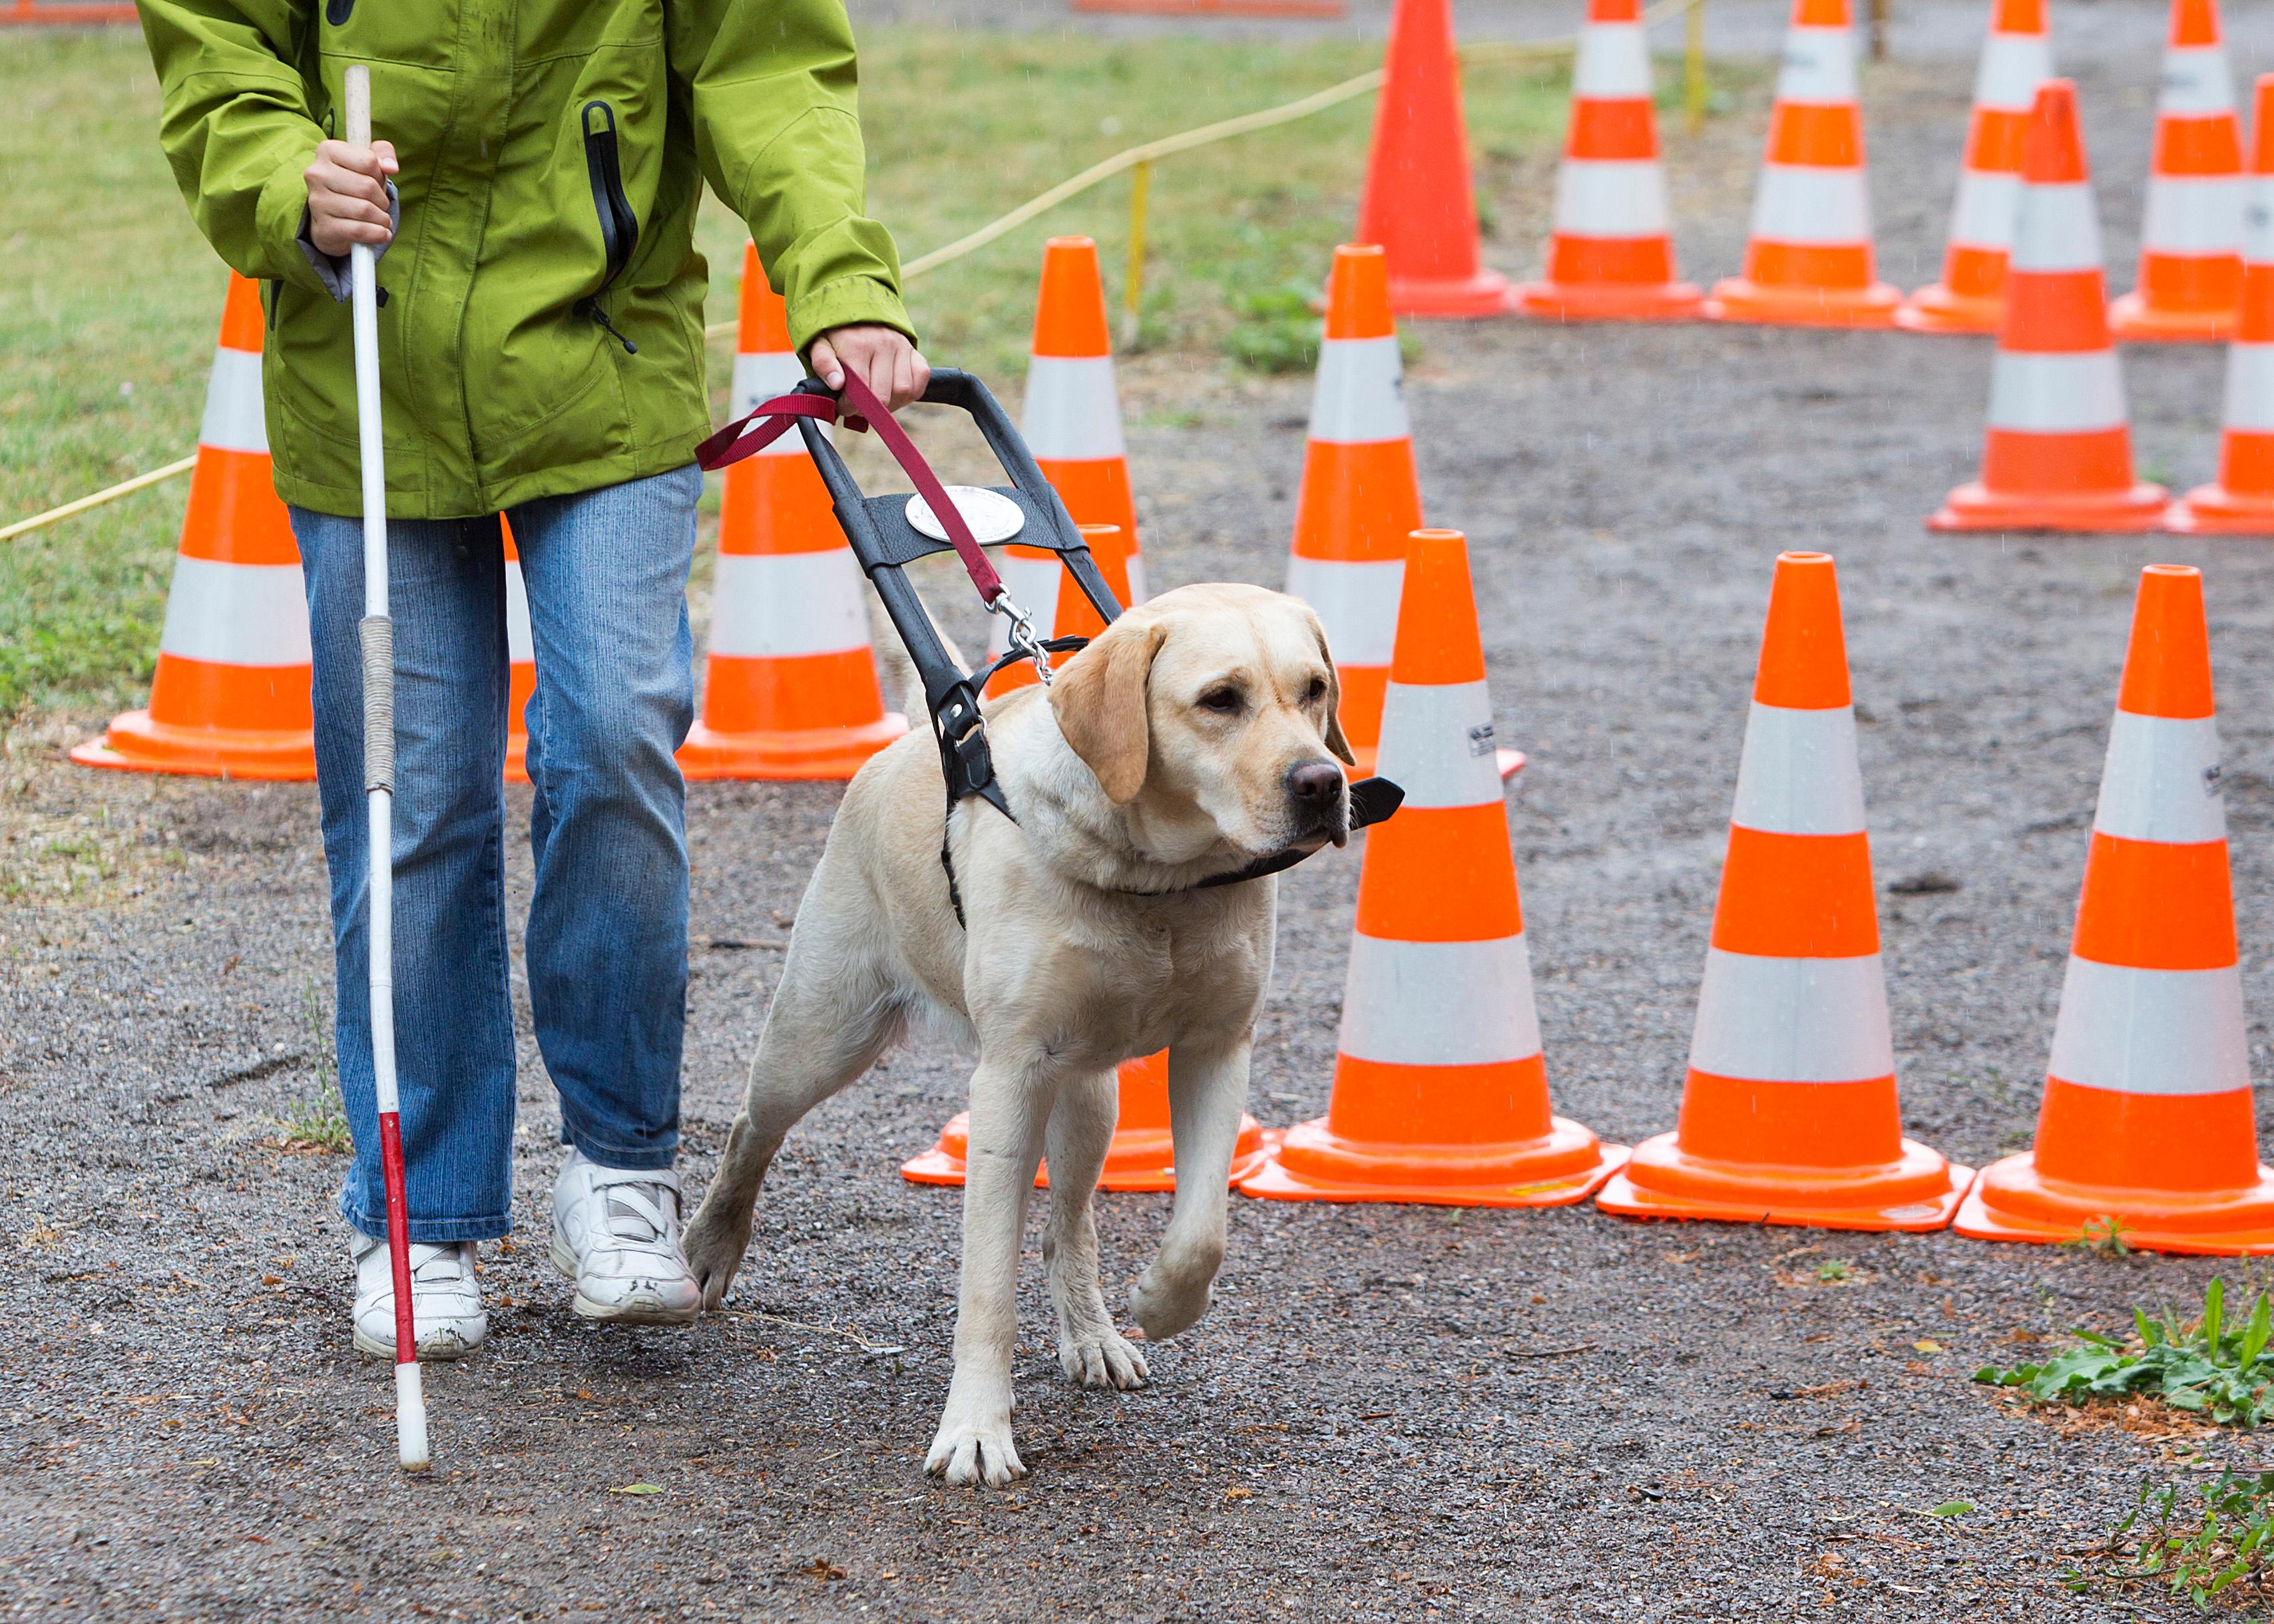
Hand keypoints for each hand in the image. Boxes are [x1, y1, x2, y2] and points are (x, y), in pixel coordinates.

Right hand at [304, 138, 397, 257]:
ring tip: (381, 218)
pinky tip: (381, 233)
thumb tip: (391, 167)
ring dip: (382, 218)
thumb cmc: (354, 184)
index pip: (369, 161)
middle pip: (367, 186)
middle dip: (382, 199)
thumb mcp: (369, 161)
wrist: (332, 217)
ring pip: (364, 210)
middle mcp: (317, 174)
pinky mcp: (323, 226)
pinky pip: (359, 230)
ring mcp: (317, 201)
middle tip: (381, 204)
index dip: (380, 174)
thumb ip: (383, 152)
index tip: (375, 181)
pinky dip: (377, 233)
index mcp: (327, 150)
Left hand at [809, 324, 928, 428]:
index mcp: (858, 345)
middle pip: (883, 396)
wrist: (856, 309)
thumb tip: (836, 383)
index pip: (860, 390)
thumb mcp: (820, 345)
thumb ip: (823, 364)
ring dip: (890, 404)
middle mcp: (884, 344)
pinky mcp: (915, 352)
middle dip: (868, 409)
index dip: (850, 407)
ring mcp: (902, 347)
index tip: (843, 406)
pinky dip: (910, 393)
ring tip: (875, 400)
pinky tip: (894, 393)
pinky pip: (920, 380)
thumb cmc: (836, 335)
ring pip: (903, 391)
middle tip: (857, 406)